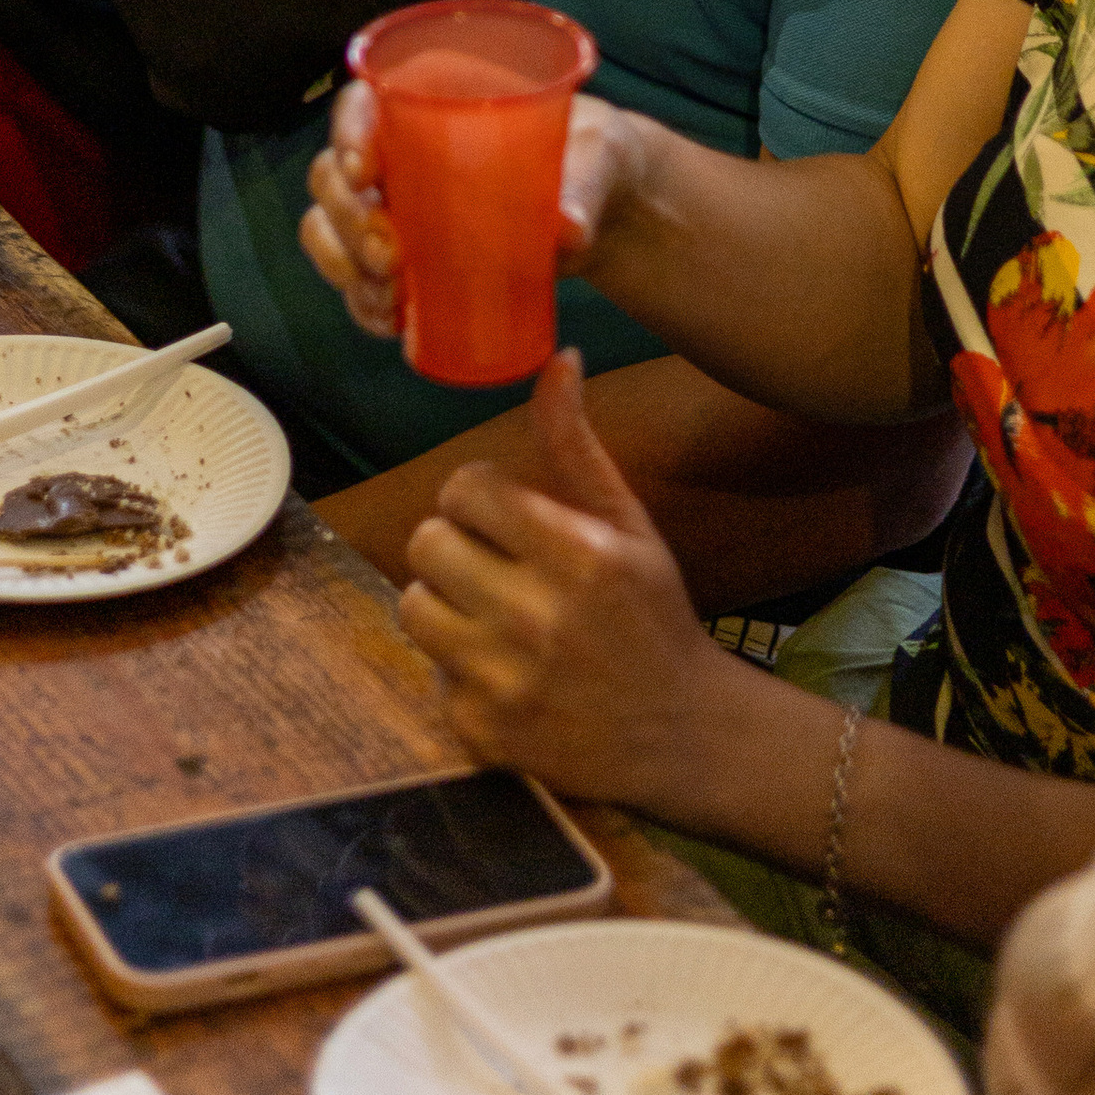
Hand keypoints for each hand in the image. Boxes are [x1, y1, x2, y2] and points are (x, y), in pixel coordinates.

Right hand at [301, 85, 642, 340]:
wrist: (603, 206)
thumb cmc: (593, 155)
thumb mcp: (597, 153)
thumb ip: (584, 182)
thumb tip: (570, 229)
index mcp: (432, 104)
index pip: (362, 105)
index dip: (347, 133)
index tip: (365, 172)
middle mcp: (400, 154)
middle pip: (332, 176)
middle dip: (347, 220)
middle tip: (390, 256)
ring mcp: (397, 209)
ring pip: (331, 230)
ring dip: (345, 265)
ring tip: (392, 296)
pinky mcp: (409, 258)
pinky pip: (358, 280)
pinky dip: (363, 302)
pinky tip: (391, 320)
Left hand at [398, 348, 723, 812]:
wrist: (681, 735)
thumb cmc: (653, 616)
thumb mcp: (629, 525)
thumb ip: (578, 445)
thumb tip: (558, 359)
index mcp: (577, 553)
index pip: (466, 488)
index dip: (478, 496)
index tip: (502, 516)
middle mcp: (535, 616)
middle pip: (427, 543)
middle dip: (455, 546)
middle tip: (493, 565)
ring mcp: (503, 680)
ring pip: (413, 606)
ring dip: (444, 604)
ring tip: (490, 615)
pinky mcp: (480, 731)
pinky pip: (432, 673)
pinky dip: (460, 670)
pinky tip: (505, 673)